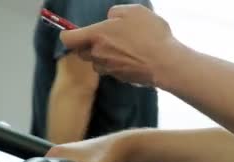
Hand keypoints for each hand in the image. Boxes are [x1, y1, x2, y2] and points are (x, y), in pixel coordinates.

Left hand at [60, 5, 179, 86]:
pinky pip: (112, 70)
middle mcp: (98, 54)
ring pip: (97, 63)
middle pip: (81, 52)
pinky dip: (117, 64)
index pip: (68, 39)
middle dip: (87, 45)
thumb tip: (110, 18)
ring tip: (121, 48)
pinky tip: (132, 58)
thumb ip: (116, 12)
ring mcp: (108, 69)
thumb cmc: (149, 34)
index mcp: (97, 36)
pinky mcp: (120, 79)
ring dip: (103, 56)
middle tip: (103, 37)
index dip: (67, 34)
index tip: (73, 31)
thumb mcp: (133, 11)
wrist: (165, 63)